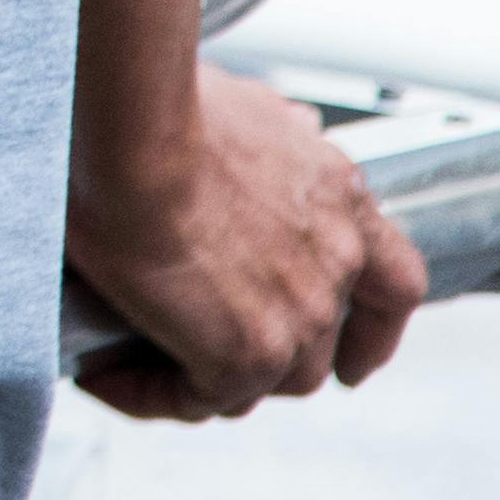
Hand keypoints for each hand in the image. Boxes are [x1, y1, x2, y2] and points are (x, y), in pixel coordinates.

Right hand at [68, 66, 425, 421]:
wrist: (136, 128)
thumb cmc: (167, 100)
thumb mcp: (245, 104)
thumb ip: (274, 132)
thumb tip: (280, 127)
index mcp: (340, 196)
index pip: (394, 283)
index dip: (373, 332)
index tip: (355, 361)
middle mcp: (336, 259)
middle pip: (320, 346)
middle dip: (269, 358)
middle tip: (202, 350)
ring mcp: (302, 311)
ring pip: (266, 380)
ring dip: (207, 378)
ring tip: (138, 363)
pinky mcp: (248, 352)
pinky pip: (199, 398)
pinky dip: (150, 392)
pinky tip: (105, 373)